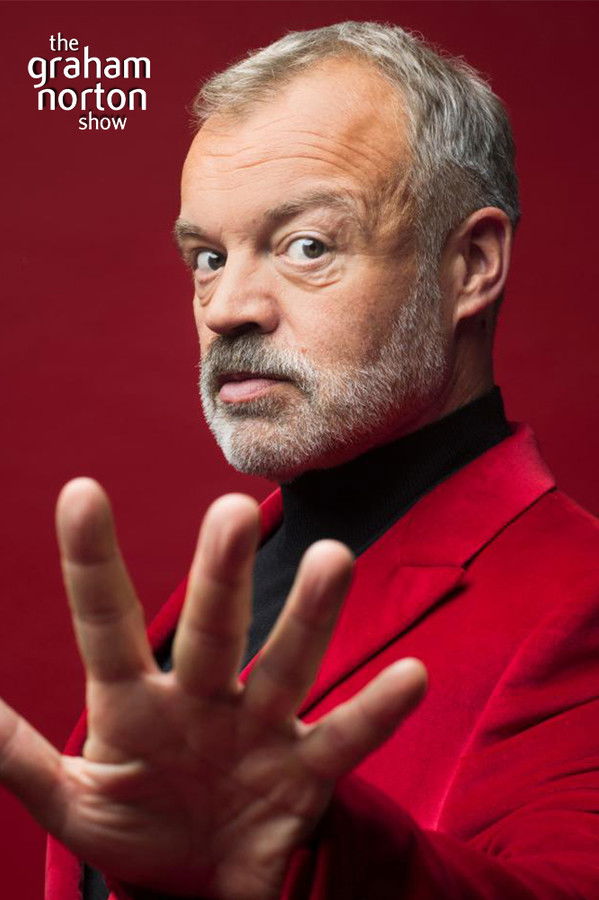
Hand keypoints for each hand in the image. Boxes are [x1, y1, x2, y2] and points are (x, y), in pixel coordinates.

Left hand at [0, 479, 426, 898]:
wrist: (203, 885)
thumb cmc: (136, 827)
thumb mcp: (71, 804)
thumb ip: (20, 758)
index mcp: (134, 703)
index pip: (107, 624)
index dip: (91, 562)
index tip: (79, 491)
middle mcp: (202, 698)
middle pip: (213, 629)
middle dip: (220, 574)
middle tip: (231, 513)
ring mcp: (259, 729)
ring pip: (287, 664)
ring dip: (309, 616)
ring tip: (333, 559)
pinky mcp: (306, 772)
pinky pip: (344, 739)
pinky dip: (377, 712)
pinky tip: (412, 677)